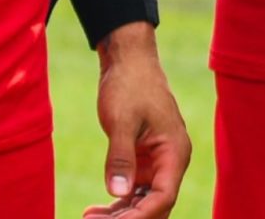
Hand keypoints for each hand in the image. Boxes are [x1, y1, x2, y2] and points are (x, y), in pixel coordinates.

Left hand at [81, 26, 190, 217]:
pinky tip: (95, 210)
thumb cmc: (129, 85)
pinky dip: (118, 203)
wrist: (128, 61)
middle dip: (128, 218)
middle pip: (155, 205)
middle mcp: (170, 161)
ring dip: (121, 214)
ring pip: (144, 202)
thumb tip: (117, 192)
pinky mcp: (143, 160)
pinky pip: (134, 191)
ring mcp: (157, 163)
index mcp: (174, 152)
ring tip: (89, 217)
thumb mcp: (122, 120)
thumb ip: (121, 157)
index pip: (163, 197)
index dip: (141, 216)